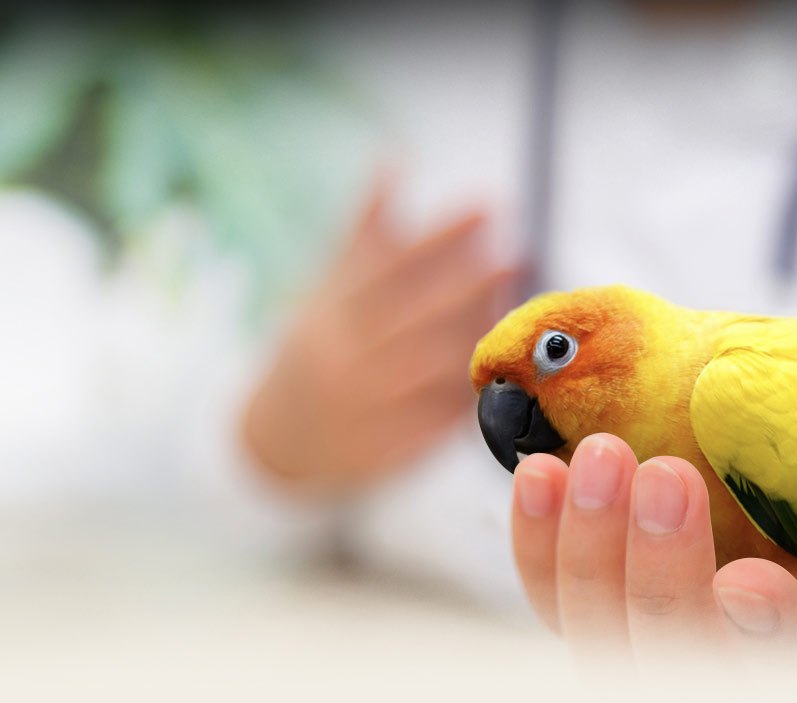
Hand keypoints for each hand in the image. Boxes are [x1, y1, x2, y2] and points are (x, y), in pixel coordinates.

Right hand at [242, 173, 518, 499]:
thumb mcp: (328, 288)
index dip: (443, 234)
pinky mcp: (384, 450)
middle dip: (474, 285)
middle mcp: (345, 355)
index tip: (489, 203)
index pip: (393, 263)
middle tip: (523, 256)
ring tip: (522, 316)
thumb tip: (395, 159)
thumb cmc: (315, 346)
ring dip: (479, 341)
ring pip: (433, 369)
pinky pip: (438, 422)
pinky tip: (507, 376)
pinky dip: (471, 397)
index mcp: (332, 310)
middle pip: (419, 315)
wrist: (273, 438)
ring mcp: (363, 404)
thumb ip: (365, 233)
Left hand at [509, 330, 796, 670]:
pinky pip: (558, 609)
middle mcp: (767, 661)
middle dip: (666, 597)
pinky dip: (540, 551)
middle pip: (697, 681)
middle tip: (659, 477)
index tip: (754, 588)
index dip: (792, 659)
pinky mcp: (611, 598)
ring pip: (617, 658)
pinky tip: (540, 474)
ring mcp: (681, 638)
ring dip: (591, 567)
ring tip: (594, 460)